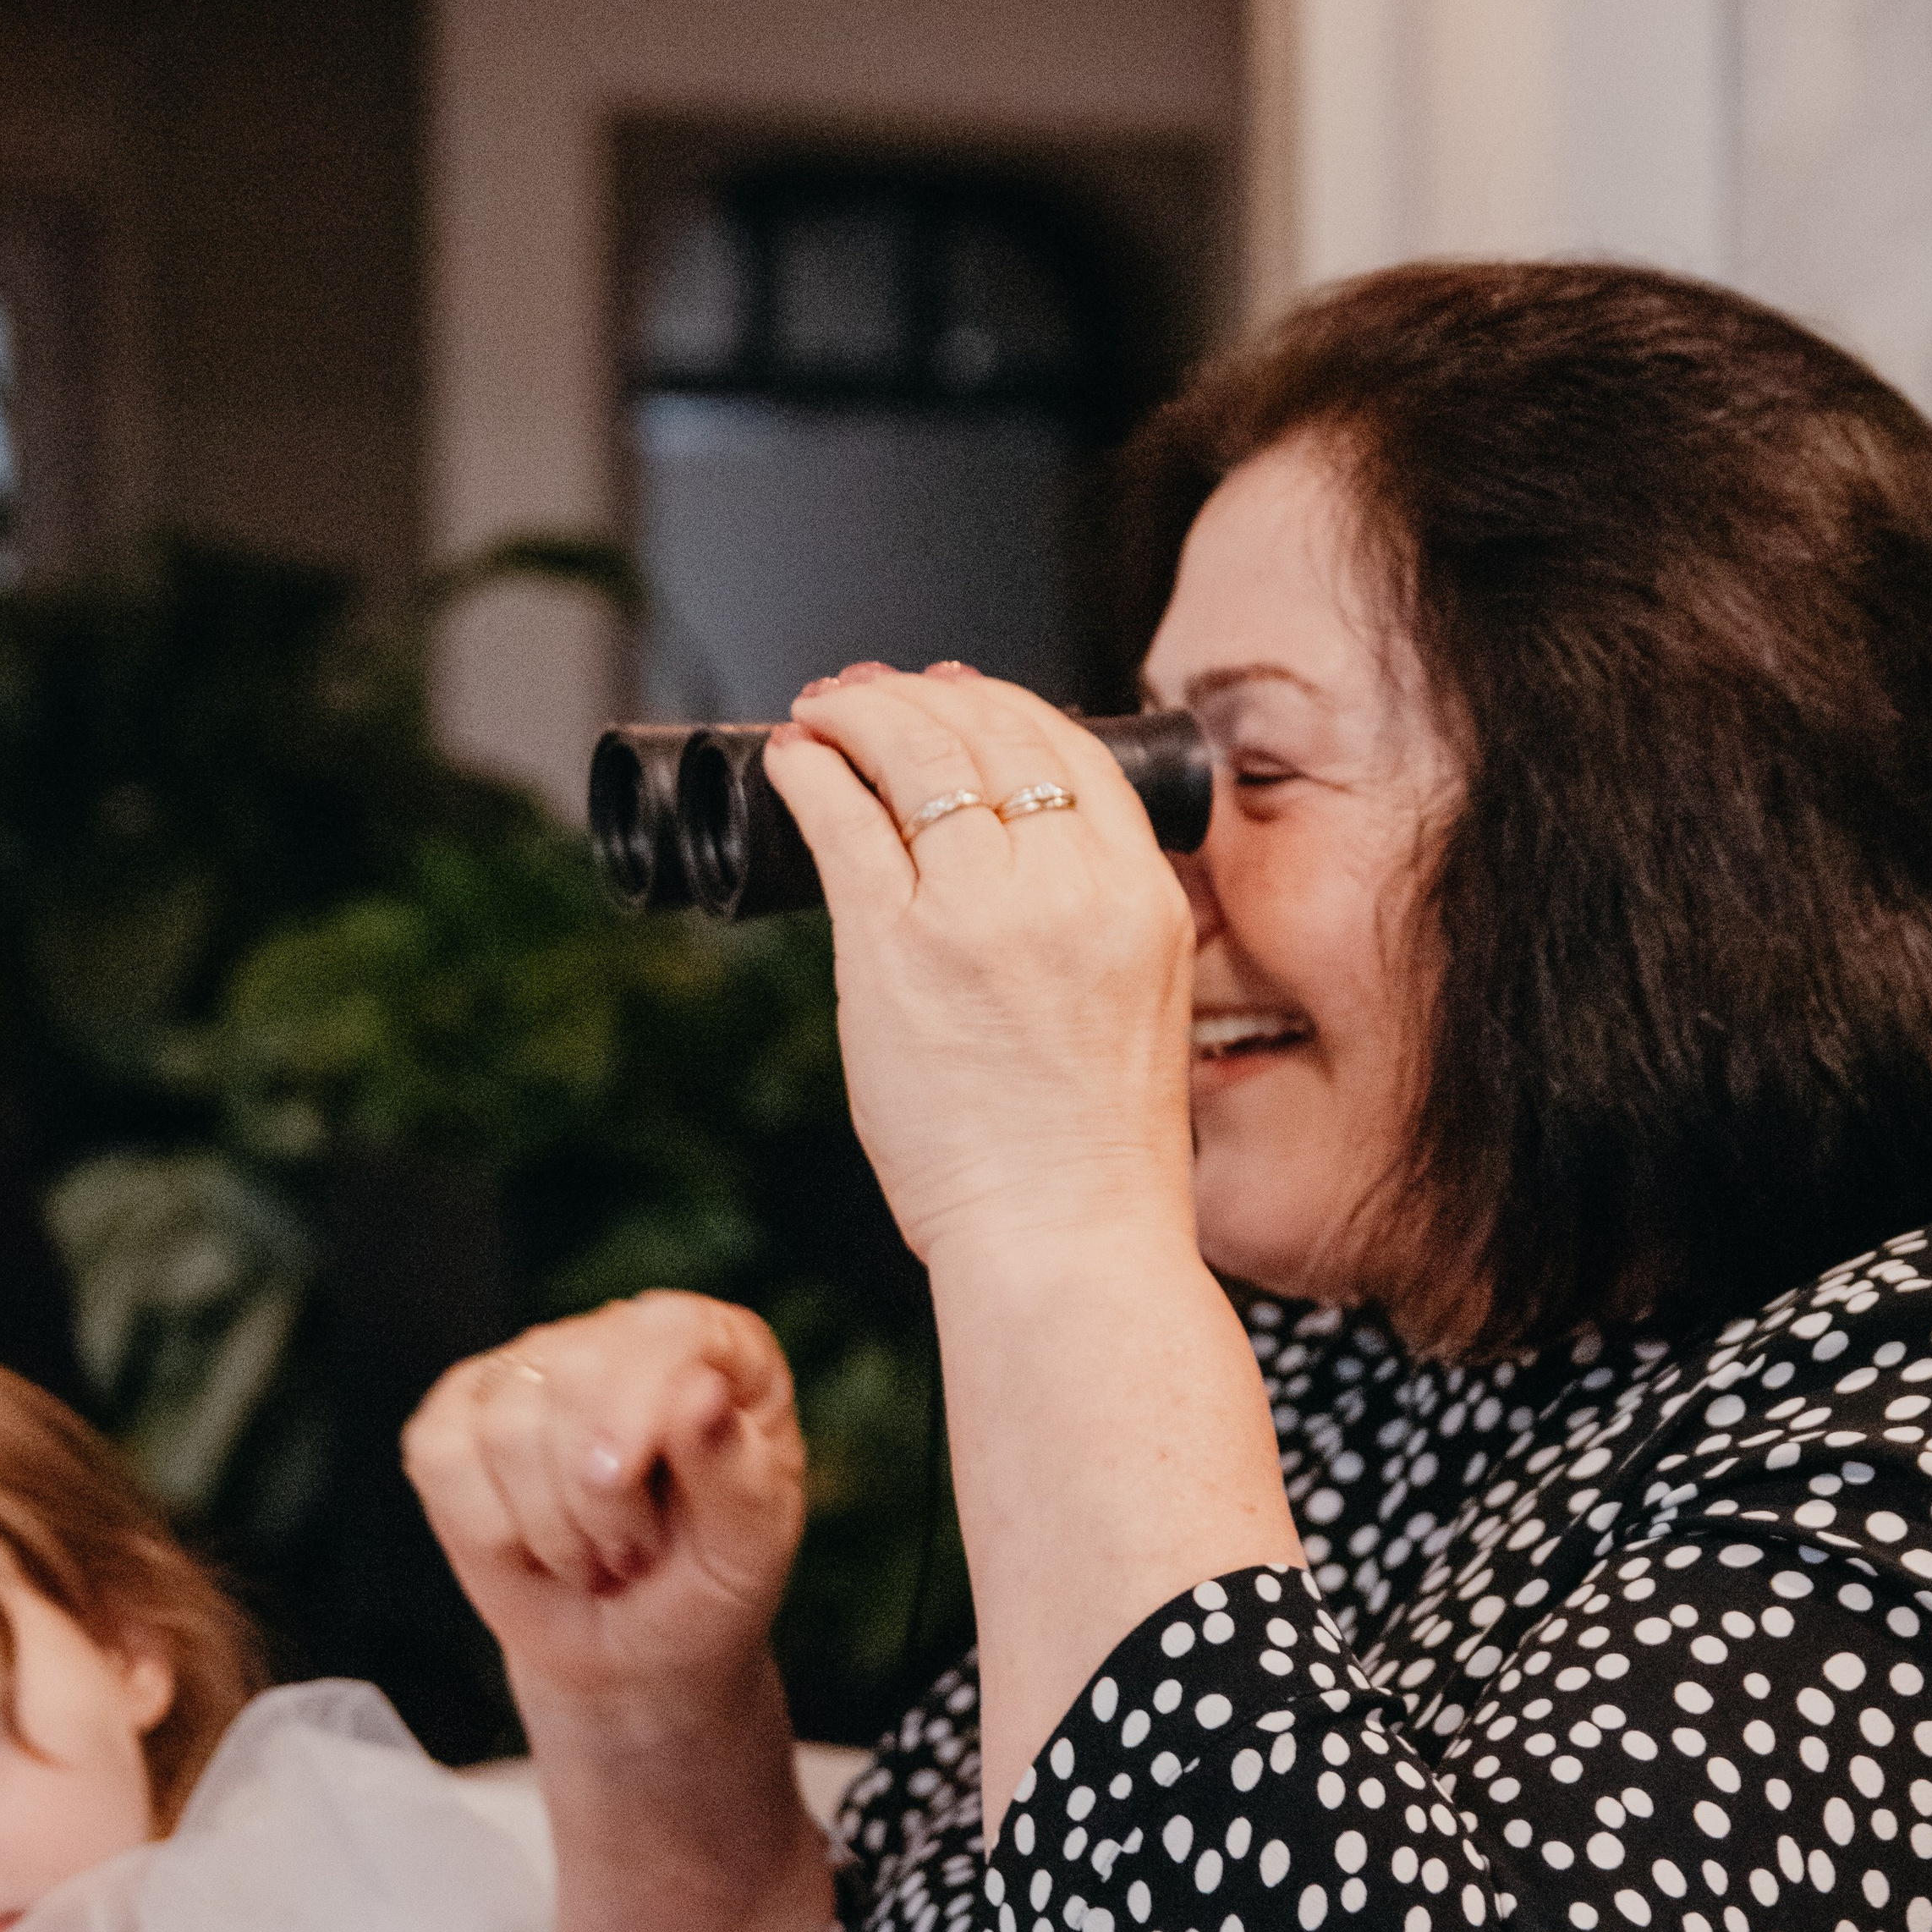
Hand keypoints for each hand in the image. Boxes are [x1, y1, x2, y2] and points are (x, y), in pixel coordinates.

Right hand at [401, 1294, 805, 1727]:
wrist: (631, 1653)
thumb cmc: (706, 1589)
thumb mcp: (751, 1548)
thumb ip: (735, 1470)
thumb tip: (701, 1394)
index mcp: (717, 1348)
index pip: (668, 1332)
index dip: (641, 1403)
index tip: (624, 1479)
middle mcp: (621, 1338)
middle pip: (576, 1372)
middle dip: (600, 1495)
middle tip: (636, 1552)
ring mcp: (531, 1371)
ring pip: (507, 1425)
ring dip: (554, 1527)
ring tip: (597, 1556)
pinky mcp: (457, 1417)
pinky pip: (443, 1456)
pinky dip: (489, 1529)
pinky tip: (533, 1548)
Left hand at [764, 667, 1197, 1270]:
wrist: (1067, 1236)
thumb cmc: (1091, 1149)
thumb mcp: (1139, 999)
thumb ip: (1091, 915)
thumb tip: (1012, 851)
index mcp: (1139, 894)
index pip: (1071, 749)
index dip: (1001, 704)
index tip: (953, 697)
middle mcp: (1068, 885)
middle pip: (991, 730)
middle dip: (919, 696)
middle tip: (867, 697)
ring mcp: (979, 911)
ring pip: (916, 753)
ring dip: (857, 713)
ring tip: (821, 715)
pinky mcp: (895, 949)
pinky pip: (842, 821)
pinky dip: (811, 773)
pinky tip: (792, 762)